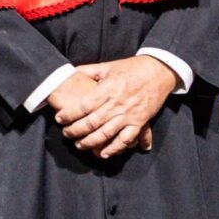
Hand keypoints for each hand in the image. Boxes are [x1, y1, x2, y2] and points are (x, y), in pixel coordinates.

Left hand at [55, 56, 179, 158]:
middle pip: (91, 122)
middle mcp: (116, 104)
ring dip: (90, 142)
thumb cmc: (131, 68)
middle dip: (75, 131)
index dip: (69, 114)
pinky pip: (126, 139)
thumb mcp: (107, 66)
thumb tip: (70, 72)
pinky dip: (115, 148)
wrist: (159, 71)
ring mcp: (129, 114)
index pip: (83, 105)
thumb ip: (88, 71)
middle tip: (66, 134)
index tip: (59, 119)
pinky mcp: (140, 122)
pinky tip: (103, 153)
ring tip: (79, 145)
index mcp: (107, 89)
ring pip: (106, 133)